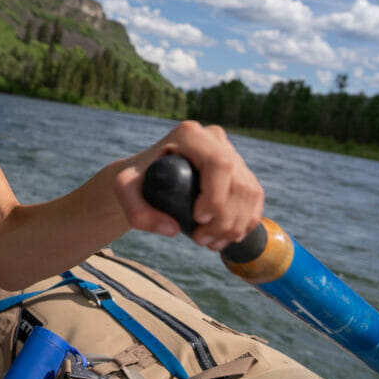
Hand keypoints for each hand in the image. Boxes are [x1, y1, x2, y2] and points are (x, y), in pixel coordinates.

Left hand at [113, 121, 263, 250]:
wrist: (145, 178)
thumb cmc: (135, 180)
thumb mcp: (123, 192)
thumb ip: (137, 212)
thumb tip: (173, 229)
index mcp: (190, 134)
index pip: (218, 163)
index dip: (216, 195)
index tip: (198, 219)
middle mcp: (214, 138)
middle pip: (237, 181)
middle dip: (225, 218)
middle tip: (201, 240)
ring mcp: (230, 152)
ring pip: (249, 191)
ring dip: (236, 224)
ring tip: (211, 243)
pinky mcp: (239, 169)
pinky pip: (254, 197)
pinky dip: (246, 221)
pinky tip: (229, 237)